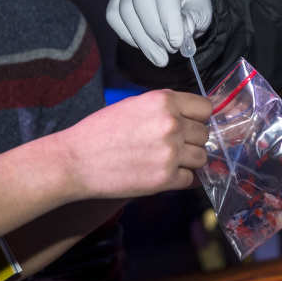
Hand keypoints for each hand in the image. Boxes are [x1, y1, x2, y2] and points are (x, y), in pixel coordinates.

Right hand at [59, 90, 210, 197]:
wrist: (75, 160)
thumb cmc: (100, 131)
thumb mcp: (134, 104)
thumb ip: (164, 108)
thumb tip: (189, 117)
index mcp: (163, 101)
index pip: (205, 108)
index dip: (198, 118)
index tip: (191, 124)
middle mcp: (171, 124)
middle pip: (204, 134)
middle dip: (192, 140)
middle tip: (173, 145)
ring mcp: (170, 152)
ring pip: (202, 158)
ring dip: (189, 161)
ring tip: (168, 160)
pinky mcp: (165, 179)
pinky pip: (190, 179)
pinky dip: (180, 179)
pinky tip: (162, 174)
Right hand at [106, 0, 212, 66]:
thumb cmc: (193, 4)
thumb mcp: (202, 13)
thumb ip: (192, 22)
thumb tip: (178, 36)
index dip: (169, 18)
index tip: (177, 43)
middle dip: (154, 32)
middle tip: (169, 51)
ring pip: (125, 9)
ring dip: (141, 39)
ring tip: (159, 55)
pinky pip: (113, 15)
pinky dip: (128, 35)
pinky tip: (144, 45)